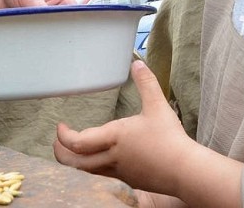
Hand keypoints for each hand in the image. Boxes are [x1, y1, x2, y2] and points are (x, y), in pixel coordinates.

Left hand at [54, 60, 192, 195]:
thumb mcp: (157, 105)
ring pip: (87, 171)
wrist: (184, 170)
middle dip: (61, 152)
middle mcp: (111, 158)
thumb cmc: (169, 137)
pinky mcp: (129, 180)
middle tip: (59, 141)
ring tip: (75, 150)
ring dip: (76, 161)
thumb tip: (137, 63)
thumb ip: (146, 82)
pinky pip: (102, 176)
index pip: (77, 142)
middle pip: (74, 162)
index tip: (61, 126)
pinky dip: (92, 168)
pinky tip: (101, 159)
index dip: (63, 136)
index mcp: (113, 138)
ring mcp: (119, 172)